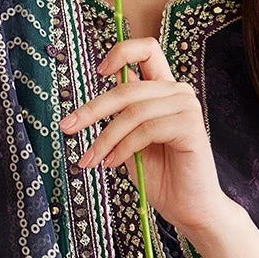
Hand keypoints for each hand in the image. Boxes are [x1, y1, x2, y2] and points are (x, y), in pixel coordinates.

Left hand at [59, 37, 231, 237]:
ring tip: (91, 160)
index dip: (121, 53)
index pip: (147, 49)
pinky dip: (123, 147)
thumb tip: (93, 99)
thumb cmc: (160, 176)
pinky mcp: (190, 126)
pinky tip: (113, 163)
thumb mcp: (130, 141)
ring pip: (133, 112)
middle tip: (68, 127)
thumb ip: (120, 117)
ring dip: (105, 138)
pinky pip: (146, 129)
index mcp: (165, 89)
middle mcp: (178, 92)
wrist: (188, 208)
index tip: (97, 72)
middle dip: (92, 109)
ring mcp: (187, 107)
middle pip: (128, 86)